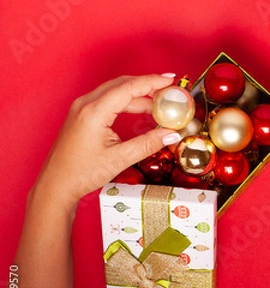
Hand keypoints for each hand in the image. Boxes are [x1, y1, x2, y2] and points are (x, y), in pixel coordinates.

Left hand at [35, 74, 181, 209]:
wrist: (57, 183)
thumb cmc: (81, 173)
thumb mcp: (119, 159)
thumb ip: (148, 144)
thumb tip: (171, 134)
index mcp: (93, 112)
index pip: (128, 88)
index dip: (151, 82)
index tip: (170, 80)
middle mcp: (86, 104)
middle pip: (122, 84)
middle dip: (147, 85)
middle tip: (168, 90)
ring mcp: (82, 108)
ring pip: (115, 92)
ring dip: (138, 95)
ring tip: (159, 105)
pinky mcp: (83, 115)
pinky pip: (108, 100)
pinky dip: (127, 102)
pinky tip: (140, 110)